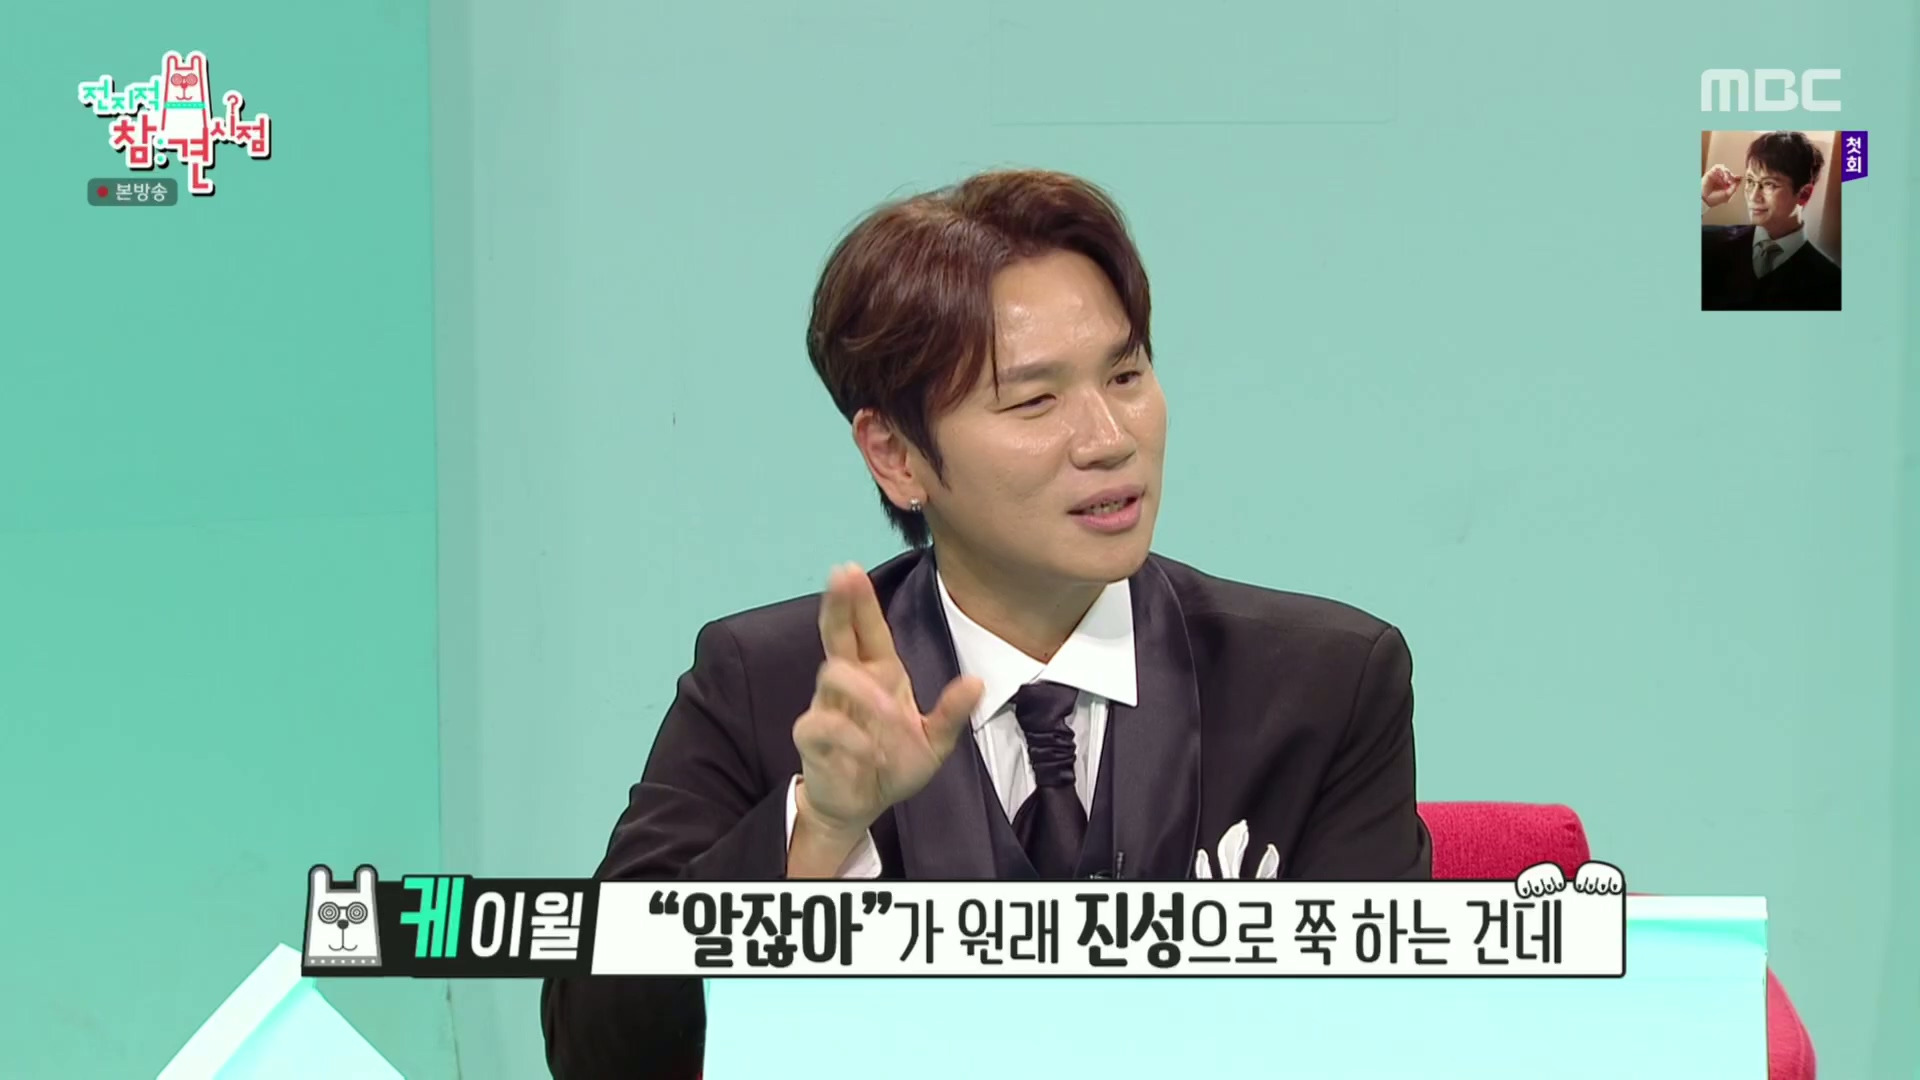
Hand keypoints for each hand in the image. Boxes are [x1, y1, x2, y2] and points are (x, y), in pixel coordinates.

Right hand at [790, 564, 982, 855]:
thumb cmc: (894, 764)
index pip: (867, 630)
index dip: (858, 601)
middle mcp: (850, 684)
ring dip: (865, 692)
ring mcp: (826, 707)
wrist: (862, 805)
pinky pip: (821, 724)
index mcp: (880, 674)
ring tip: (891, 716)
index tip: (849, 570)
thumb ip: (951, 714)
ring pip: (833, 675)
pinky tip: (870, 750)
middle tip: (841, 576)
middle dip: (840, 606)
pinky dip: (849, 735)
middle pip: (837, 634)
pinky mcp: (812, 737)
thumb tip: (976, 682)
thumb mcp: (934, 743)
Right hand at [1701, 164, 1740, 207]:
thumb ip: (1734, 187)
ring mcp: (1716, 176)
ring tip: (1726, 179)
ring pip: (1725, 169)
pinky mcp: (1711, 173)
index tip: (1740, 178)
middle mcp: (1721, 180)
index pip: (1734, 179)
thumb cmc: (1714, 199)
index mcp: (1726, 186)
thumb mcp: (1728, 195)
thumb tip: (1739, 179)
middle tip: (1731, 181)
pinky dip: (1722, 169)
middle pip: (1730, 174)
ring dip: (1727, 173)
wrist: (1704, 199)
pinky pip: (1718, 167)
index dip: (1738, 178)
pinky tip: (1722, 175)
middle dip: (1732, 177)